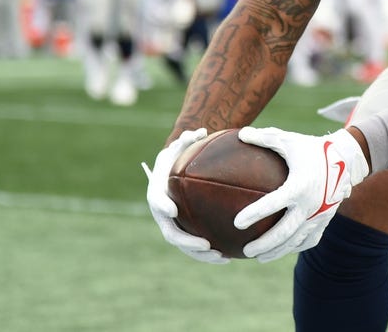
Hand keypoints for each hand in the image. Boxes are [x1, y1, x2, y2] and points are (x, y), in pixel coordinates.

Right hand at [142, 128, 229, 263]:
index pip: (157, 202)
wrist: (175, 174)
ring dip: (201, 255)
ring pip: (185, 247)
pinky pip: (197, 248)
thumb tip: (201, 130)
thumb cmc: (179, 158)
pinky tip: (229, 258)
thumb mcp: (179, 145)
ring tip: (221, 257)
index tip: (174, 210)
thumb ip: (187, 138)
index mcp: (158, 194)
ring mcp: (174, 226)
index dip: (163, 207)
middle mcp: (163, 215)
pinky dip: (210, 255)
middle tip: (206, 244)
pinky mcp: (186, 233)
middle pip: (171, 233)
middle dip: (187, 241)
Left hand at [234, 127, 368, 262]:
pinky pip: (310, 239)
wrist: (346, 159)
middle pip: (285, 231)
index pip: (274, 202)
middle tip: (247, 251)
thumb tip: (241, 133)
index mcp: (300, 184)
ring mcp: (320, 214)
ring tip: (258, 257)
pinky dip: (295, 247)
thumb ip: (265, 138)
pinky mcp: (326, 219)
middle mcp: (311, 203)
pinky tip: (282, 250)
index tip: (237, 223)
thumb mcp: (290, 140)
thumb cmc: (312, 149)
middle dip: (265, 244)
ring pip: (296, 240)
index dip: (255, 213)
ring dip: (277, 251)